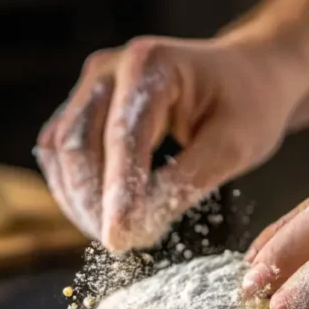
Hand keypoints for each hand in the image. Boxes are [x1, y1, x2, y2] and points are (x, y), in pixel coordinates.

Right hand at [34, 35, 295, 250]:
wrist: (248, 75)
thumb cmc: (249, 104)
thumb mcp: (233, 146)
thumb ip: (185, 183)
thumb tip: (136, 227)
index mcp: (150, 64)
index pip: (122, 136)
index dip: (118, 191)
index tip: (121, 237)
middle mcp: (110, 67)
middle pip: (77, 141)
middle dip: (93, 200)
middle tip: (122, 244)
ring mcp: (91, 84)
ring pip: (60, 149)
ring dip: (78, 198)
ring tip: (116, 233)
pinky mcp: (83, 104)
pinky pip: (60, 149)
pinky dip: (73, 187)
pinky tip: (101, 214)